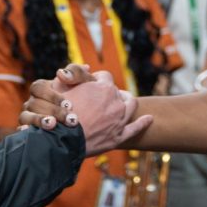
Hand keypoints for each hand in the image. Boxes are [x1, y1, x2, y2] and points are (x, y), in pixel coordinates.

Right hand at [21, 65, 152, 153]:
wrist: (60, 140)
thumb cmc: (57, 112)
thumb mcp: (59, 87)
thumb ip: (72, 74)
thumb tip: (85, 66)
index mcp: (102, 87)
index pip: (105, 76)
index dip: (97, 79)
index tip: (91, 83)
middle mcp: (115, 101)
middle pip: (118, 91)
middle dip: (111, 93)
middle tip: (103, 97)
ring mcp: (119, 120)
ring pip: (131, 106)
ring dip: (127, 102)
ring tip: (123, 102)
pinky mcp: (119, 136)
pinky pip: (135, 128)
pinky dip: (143, 123)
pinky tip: (149, 119)